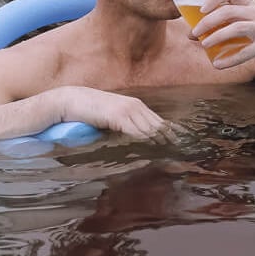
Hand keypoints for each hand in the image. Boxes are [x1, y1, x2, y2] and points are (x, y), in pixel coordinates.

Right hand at [57, 87, 178, 143]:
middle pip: (160, 125)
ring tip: (174, 155)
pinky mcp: (118, 116)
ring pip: (151, 129)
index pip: (160, 121)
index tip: (183, 144)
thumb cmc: (89, 111)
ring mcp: (128, 109)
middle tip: (183, 153)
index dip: (172, 133)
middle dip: (171, 140)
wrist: (71, 100)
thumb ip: (125, 127)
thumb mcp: (112, 119)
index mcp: (136, 106)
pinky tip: (155, 149)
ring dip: (163, 143)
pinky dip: (147, 141)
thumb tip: (137, 143)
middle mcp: (135, 106)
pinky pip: (137, 131)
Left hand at [189, 0, 254, 71]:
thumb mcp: (242, 24)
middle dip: (208, 22)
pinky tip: (217, 64)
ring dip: (217, 36)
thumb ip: (221, 25)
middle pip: (229, 11)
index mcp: (248, 4)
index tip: (200, 9)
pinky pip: (246, 51)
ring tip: (204, 45)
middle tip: (194, 33)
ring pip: (237, 28)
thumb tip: (191, 33)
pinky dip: (229, 59)